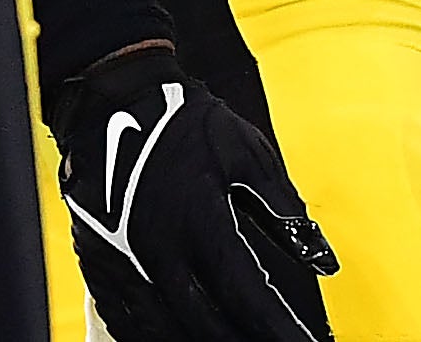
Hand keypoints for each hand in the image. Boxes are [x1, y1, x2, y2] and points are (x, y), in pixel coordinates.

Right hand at [55, 42, 337, 341]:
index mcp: (199, 220)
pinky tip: (180, 339)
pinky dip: (156, 338)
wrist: (109, 101)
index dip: (278, 328)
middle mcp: (157, 249)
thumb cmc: (182, 121)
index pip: (247, 294)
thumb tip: (323, 260)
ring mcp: (121, 262)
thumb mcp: (246, 153)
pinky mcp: (97, 266)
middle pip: (206, 326)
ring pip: (163, 332)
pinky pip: (125, 323)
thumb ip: (284, 210)